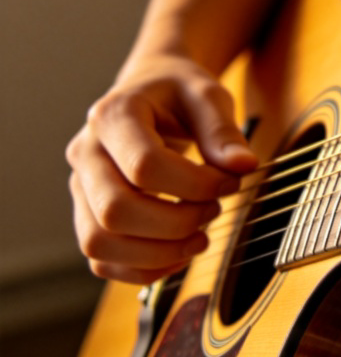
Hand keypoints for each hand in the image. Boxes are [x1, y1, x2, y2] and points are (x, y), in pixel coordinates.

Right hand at [66, 54, 257, 283]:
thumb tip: (244, 167)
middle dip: (175, 223)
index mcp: (113, 115)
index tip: (232, 181)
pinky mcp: (87, 214)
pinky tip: (179, 253)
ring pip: (99, 242)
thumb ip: (223, 131)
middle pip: (115, 210)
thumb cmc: (178, 91)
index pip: (144, 165)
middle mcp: (86, 152)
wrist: (149, 88)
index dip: (195, 184)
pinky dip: (141, 268)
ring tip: (200, 238)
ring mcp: (80, 187)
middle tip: (215, 210)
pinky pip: (101, 259)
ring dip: (157, 253)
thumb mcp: (207, 95)